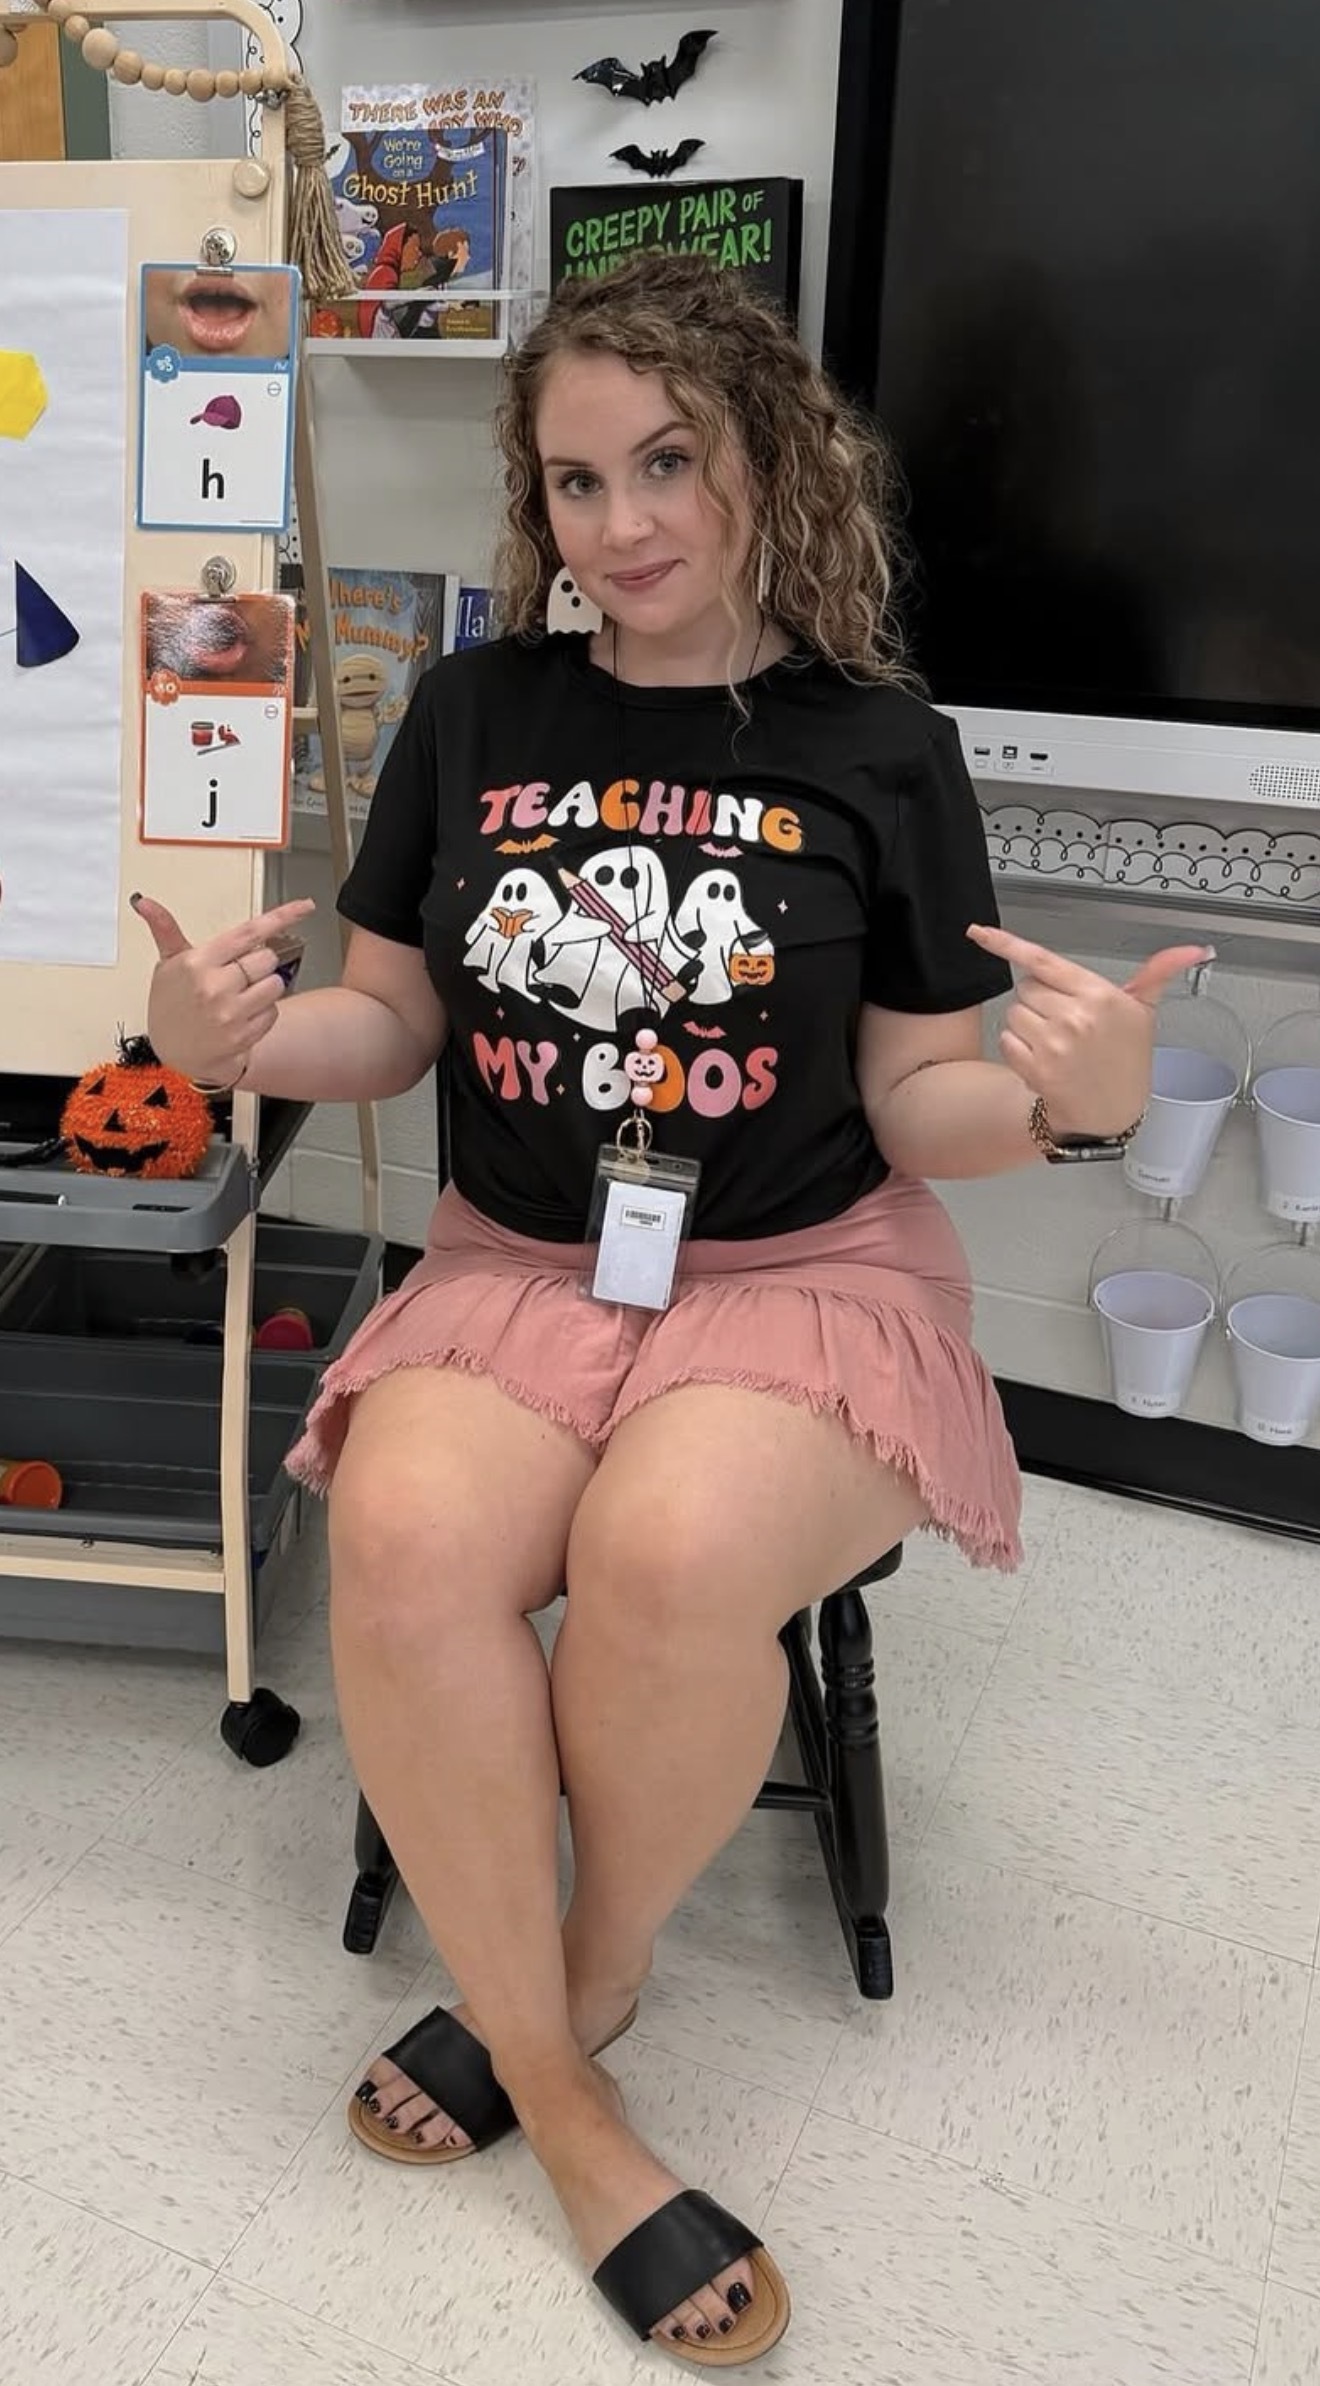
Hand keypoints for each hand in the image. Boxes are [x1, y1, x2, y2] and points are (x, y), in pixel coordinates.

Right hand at [132, 892, 314, 1085]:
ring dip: (264, 988)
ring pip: (276, 984)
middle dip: (258, 963)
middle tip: (238, 975)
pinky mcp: (242, 1036)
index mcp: (197, 962)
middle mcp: (215, 986)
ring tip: (239, 996)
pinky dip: (263, 1013)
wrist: (173, 1053)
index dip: (282, 917)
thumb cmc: (172, 1003)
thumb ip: (164, 929)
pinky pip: (273, 1012)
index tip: (306, 907)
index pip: (249, 932)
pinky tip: (241, 1017)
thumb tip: (143, 901)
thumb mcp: (167, 964)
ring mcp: (230, 1013)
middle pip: (267, 958)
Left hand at [966, 924, 1212, 1136]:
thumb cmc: (1125, 1060)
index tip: (978, 933)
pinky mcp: (1037, 1068)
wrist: (1112, 1113)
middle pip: (1026, 987)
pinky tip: (1044, 1060)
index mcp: (1100, 995)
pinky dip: (1019, 1050)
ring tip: (1056, 1043)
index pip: (1043, 961)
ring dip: (1028, 1026)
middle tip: (1066, 1022)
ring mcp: (1055, 1044)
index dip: (1005, 943)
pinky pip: (1008, 1041)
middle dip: (1040, 1001)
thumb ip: (1158, 975)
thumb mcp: (1143, 1013)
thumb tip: (1195, 950)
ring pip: (1014, 1013)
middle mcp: (1076, 1017)